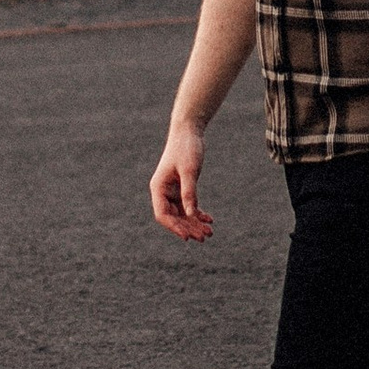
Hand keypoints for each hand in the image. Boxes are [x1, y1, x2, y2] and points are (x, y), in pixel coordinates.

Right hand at [150, 120, 212, 240]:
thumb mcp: (189, 170)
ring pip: (182, 214)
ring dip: (194, 223)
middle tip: (205, 237)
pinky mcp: (182, 187)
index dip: (174, 227)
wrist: (189, 131)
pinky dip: (198, 213)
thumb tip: (191, 214)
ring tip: (210, 232)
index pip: (162, 214)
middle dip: (188, 228)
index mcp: (158, 188)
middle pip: (174, 217)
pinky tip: (209, 219)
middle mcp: (163, 191)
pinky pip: (188, 206)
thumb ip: (189, 192)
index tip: (188, 237)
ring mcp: (172, 190)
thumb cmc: (186, 148)